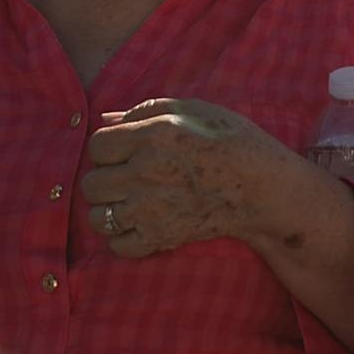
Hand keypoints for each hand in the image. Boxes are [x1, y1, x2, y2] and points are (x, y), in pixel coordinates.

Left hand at [81, 97, 314, 259]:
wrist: (262, 187)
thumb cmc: (231, 140)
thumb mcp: (194, 109)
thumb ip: (146, 109)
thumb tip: (107, 118)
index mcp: (152, 135)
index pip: (97, 145)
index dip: (108, 147)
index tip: (124, 151)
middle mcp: (145, 172)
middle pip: (91, 183)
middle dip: (105, 178)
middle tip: (126, 177)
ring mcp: (150, 209)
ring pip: (98, 216)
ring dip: (109, 209)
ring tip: (128, 202)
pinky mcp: (160, 237)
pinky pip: (117, 245)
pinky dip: (122, 237)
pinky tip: (138, 223)